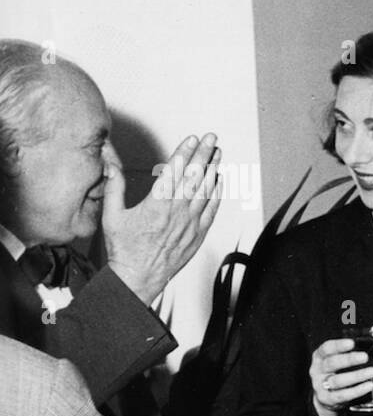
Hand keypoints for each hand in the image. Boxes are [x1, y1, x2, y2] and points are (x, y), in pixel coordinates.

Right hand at [103, 133, 222, 302]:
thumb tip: (109, 163)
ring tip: (218, 153)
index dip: (185, 152)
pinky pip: (212, 209)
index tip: (192, 138)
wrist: (139, 277)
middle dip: (204, 154)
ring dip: (213, 169)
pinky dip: (218, 193)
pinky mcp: (198, 234)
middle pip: (194, 176)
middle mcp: (177, 211)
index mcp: (156, 204)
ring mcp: (191, 223)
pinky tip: (220, 181)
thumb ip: (114, 186)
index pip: (174, 171)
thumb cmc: (124, 248)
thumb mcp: (112, 215)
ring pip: (206, 190)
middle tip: (212, 138)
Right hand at [309, 337, 372, 415]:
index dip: (338, 345)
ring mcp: (320, 386)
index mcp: (320, 357)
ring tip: (372, 372)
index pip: (326, 348)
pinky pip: (342, 395)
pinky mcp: (327, 399)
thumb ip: (349, 353)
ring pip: (337, 381)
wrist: (324, 397)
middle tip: (365, 357)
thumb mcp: (337, 361)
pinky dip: (357, 390)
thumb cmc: (335, 373)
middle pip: (331, 363)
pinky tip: (369, 385)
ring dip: (356, 376)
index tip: (351, 343)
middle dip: (349, 359)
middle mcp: (318, 370)